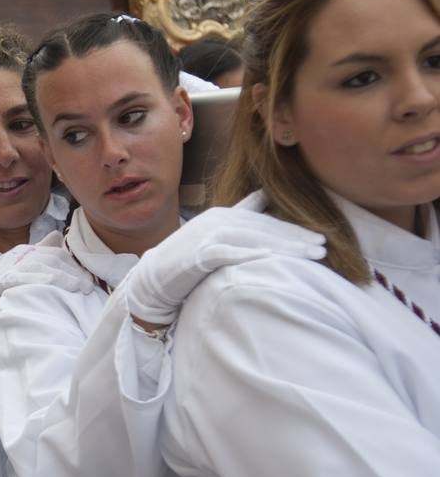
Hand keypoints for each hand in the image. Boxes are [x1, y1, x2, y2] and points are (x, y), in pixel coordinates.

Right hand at [0, 245, 89, 320]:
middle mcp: (19, 256)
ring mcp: (9, 266)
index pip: (54, 254)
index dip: (73, 265)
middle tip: (88, 286)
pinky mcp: (0, 279)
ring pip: (40, 268)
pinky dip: (38, 279)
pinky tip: (51, 285)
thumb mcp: (20, 265)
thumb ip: (39, 251)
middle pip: (51, 260)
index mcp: (26, 251)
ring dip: (62, 277)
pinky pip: (22, 277)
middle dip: (71, 272)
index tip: (88, 278)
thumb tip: (57, 236)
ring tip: (78, 287)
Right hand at [126, 206, 324, 326]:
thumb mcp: (213, 235)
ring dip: (285, 246)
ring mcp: (207, 236)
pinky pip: (230, 253)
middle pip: (264, 228)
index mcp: (222, 215)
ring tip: (311, 255)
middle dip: (296, 237)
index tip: (319, 237)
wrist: (152, 279)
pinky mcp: (198, 253)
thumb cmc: (186, 261)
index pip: (264, 221)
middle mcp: (216, 221)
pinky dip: (252, 254)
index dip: (292, 229)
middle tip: (323, 247)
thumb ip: (238, 217)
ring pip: (254, 238)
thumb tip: (263, 197)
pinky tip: (274, 258)